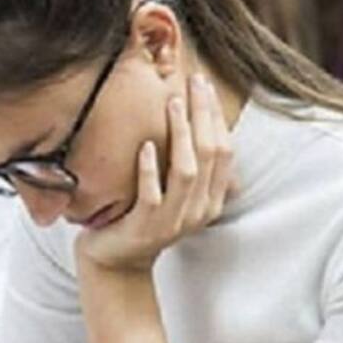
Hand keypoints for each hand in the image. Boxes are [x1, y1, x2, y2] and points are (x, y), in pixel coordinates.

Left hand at [76, 73, 232, 272]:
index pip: (224, 151)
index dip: (216, 117)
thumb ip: (192, 168)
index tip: (205, 85)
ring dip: (181, 134)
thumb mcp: (175, 194)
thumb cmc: (143, 217)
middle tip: (193, 82)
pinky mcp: (146, 227)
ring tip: (171, 103)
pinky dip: (150, 169)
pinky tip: (145, 146)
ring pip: (186, 171)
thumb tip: (201, 122)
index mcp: (211, 200)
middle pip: (210, 154)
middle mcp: (198, 210)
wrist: (117, 260)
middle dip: (203, 114)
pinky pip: (152, 195)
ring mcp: (173, 220)